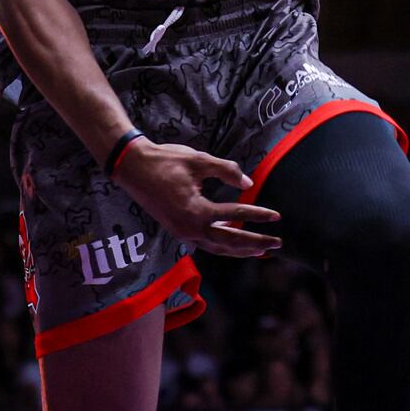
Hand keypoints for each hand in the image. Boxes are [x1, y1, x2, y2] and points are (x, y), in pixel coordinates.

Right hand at [110, 141, 280, 257]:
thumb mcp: (199, 160)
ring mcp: (182, 233)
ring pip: (217, 248)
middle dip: (255, 243)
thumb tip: (248, 185)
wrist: (132, 167)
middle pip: (230, 242)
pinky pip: (206, 244)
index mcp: (197, 211)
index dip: (258, 215)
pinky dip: (222, 246)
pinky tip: (233, 243)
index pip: (235, 216)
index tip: (276, 216)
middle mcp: (190, 229)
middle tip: (277, 243)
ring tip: (260, 250)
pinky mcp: (178, 231)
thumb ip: (226, 171)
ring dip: (240, 250)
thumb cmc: (165, 160)